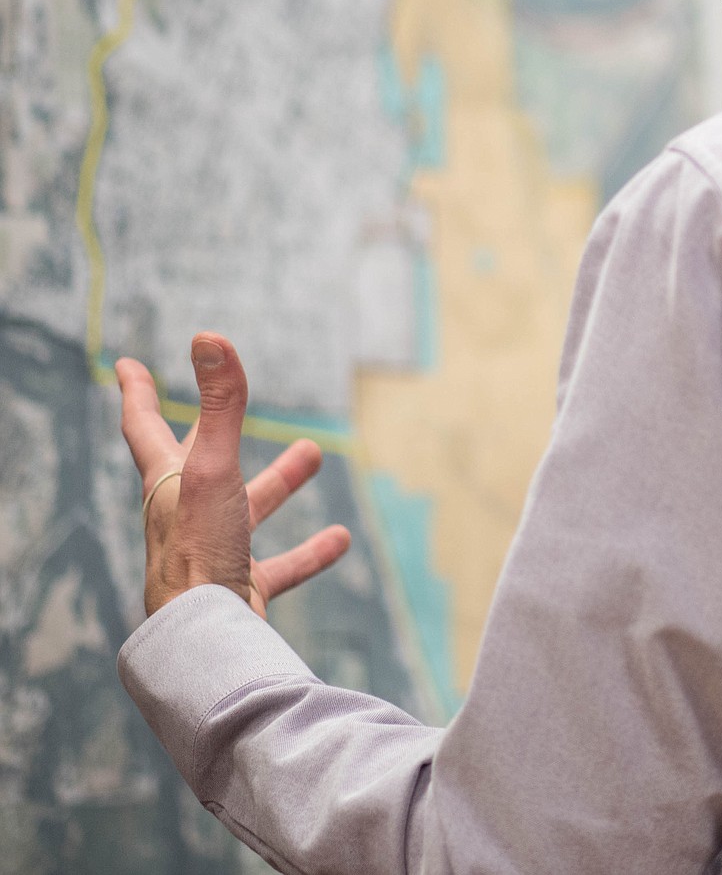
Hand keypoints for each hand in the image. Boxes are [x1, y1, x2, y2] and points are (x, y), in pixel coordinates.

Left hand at [117, 333, 350, 618]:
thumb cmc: (199, 551)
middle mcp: (184, 516)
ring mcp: (212, 552)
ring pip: (247, 508)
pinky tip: (339, 540)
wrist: (208, 638)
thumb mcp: (213, 468)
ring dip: (278, 481)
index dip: (137, 393)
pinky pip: (279, 565)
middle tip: (219, 402)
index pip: (143, 426)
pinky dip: (309, 551)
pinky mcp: (240, 587)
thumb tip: (210, 337)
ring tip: (313, 454)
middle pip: (198, 462)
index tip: (128, 367)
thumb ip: (221, 404)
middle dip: (213, 428)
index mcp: (167, 484)